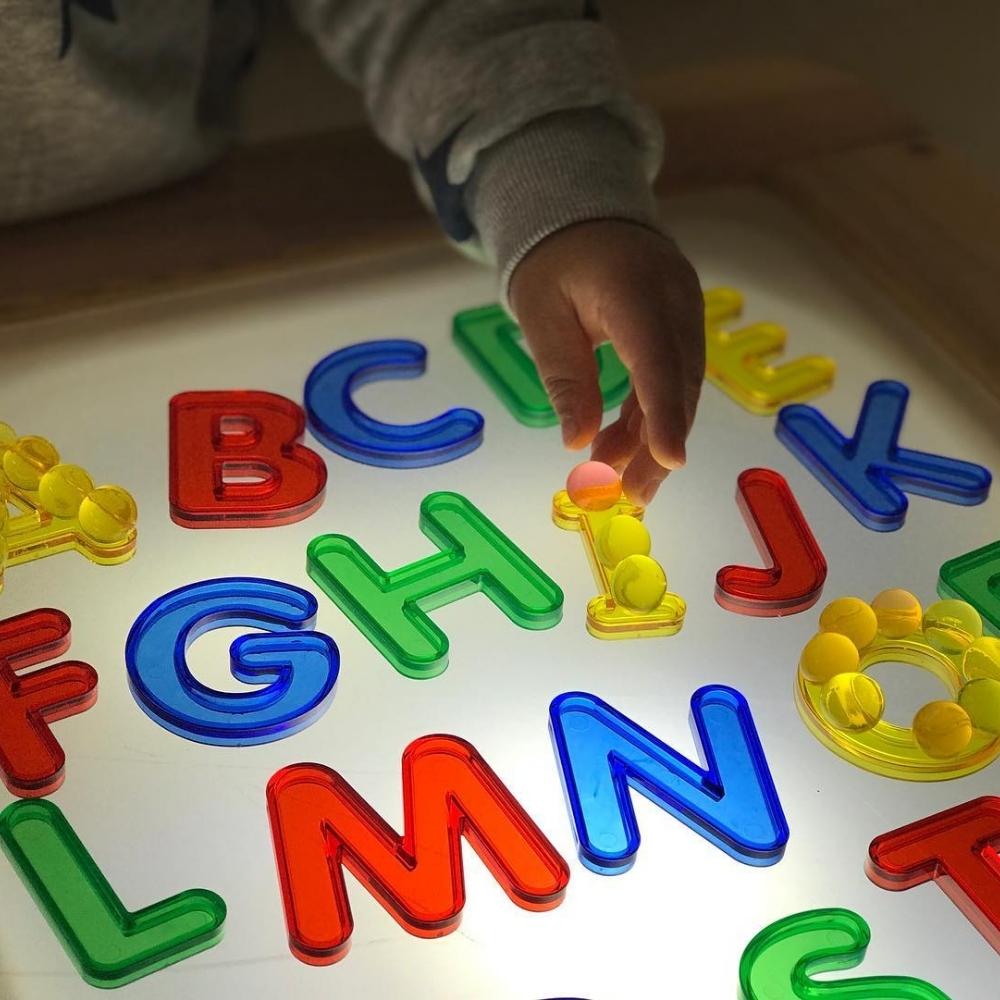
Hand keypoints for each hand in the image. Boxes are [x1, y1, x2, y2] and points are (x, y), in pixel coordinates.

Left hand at [508, 219, 704, 503]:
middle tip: (632, 496)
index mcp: (635, 288)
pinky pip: (672, 379)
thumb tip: (577, 443)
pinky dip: (651, 417)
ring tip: (622, 484)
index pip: (657, 357)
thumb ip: (563, 376)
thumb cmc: (554, 262)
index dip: (664, 412)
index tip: (669, 460)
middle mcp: (675, 299)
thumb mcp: (541, 315)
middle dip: (657, 445)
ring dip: (653, 438)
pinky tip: (625, 450)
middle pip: (676, 383)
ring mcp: (686, 312)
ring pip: (679, 388)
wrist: (585, 216)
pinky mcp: (682, 327)